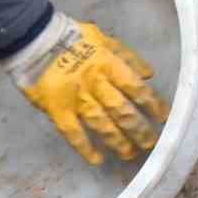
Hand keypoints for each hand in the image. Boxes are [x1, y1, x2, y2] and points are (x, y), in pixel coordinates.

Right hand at [4, 13, 170, 164]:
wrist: (35, 39)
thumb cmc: (72, 37)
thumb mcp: (104, 39)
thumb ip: (127, 56)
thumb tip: (149, 74)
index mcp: (108, 64)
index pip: (135, 88)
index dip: (151, 104)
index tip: (163, 117)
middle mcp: (96, 84)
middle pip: (121, 110)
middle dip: (138, 128)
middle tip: (150, 143)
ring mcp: (76, 99)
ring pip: (101, 124)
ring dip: (117, 141)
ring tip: (130, 154)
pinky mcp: (58, 110)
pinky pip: (73, 133)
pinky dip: (85, 148)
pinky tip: (97, 159)